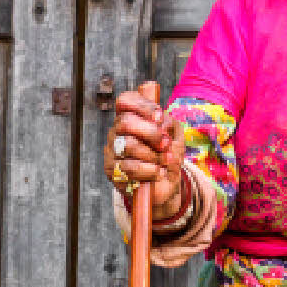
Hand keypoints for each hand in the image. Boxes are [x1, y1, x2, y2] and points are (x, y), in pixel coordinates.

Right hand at [105, 82, 189, 223]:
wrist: (165, 185)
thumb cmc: (168, 156)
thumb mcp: (175, 137)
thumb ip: (170, 125)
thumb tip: (161, 123)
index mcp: (131, 117)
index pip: (126, 101)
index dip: (142, 105)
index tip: (160, 116)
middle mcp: (117, 131)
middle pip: (125, 122)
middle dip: (151, 132)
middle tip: (165, 144)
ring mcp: (112, 150)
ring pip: (128, 145)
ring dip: (153, 154)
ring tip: (166, 161)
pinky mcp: (111, 170)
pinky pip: (129, 167)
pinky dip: (149, 170)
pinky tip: (158, 173)